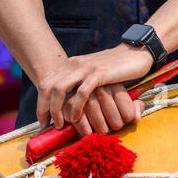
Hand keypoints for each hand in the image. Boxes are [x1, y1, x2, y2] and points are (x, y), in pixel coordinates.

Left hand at [35, 43, 150, 134]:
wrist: (136, 53)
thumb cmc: (116, 67)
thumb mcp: (92, 72)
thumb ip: (80, 81)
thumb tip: (68, 101)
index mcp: (70, 64)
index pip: (46, 83)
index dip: (41, 103)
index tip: (42, 120)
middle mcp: (74, 64)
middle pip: (48, 87)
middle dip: (44, 108)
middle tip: (47, 124)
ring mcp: (86, 68)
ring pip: (60, 89)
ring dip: (56, 109)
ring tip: (60, 123)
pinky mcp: (99, 73)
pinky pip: (81, 92)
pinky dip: (75, 107)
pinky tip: (75, 118)